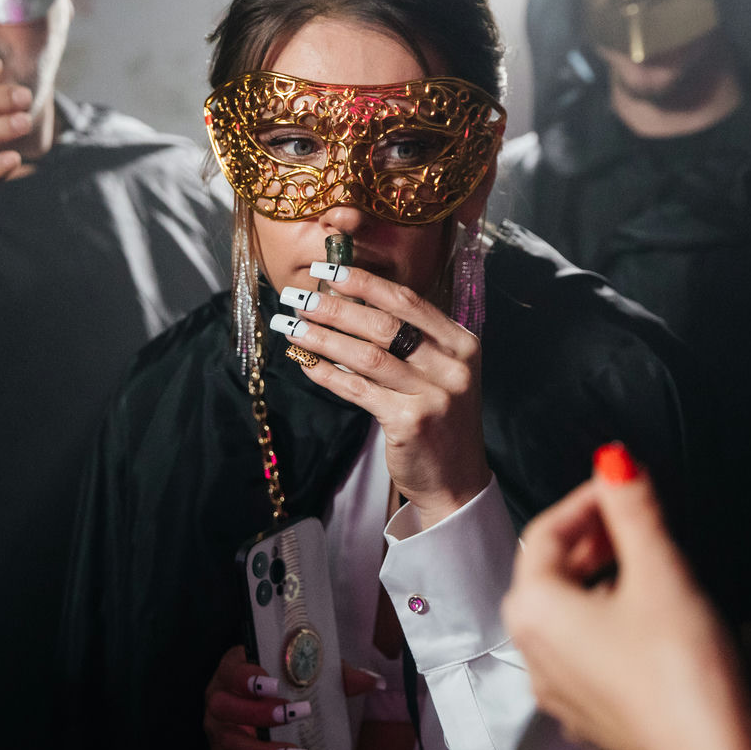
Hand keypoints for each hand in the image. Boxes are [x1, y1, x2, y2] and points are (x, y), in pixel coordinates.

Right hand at [202, 646, 384, 749]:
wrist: (249, 695)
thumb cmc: (276, 678)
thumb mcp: (299, 670)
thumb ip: (333, 673)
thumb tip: (372, 682)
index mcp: (231, 670)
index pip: (231, 672)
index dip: (248, 679)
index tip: (276, 684)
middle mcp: (218, 700)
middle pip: (227, 708)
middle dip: (260, 713)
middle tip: (298, 713)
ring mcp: (218, 731)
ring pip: (231, 744)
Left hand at [273, 264, 486, 527]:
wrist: (456, 480)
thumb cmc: (440, 419)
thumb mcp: (439, 372)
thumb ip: (409, 340)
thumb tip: (347, 302)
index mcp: (461, 343)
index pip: (406, 301)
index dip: (364, 282)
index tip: (327, 269)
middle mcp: (453, 365)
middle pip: (383, 325)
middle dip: (333, 307)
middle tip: (295, 297)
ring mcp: (434, 394)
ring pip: (366, 356)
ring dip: (322, 338)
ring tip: (289, 326)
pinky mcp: (410, 422)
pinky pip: (358, 389)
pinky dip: (327, 374)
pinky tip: (304, 362)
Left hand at [510, 455, 750, 749]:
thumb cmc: (683, 674)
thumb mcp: (660, 571)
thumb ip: (633, 510)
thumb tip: (615, 462)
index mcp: (534, 610)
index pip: (545, 532)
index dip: (588, 500)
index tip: (626, 483)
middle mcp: (533, 652)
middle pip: (552, 572)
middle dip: (594, 538)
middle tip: (639, 519)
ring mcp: (559, 689)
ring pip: (570, 612)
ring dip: (604, 578)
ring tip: (652, 563)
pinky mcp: (590, 713)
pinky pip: (588, 650)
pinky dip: (612, 621)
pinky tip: (655, 618)